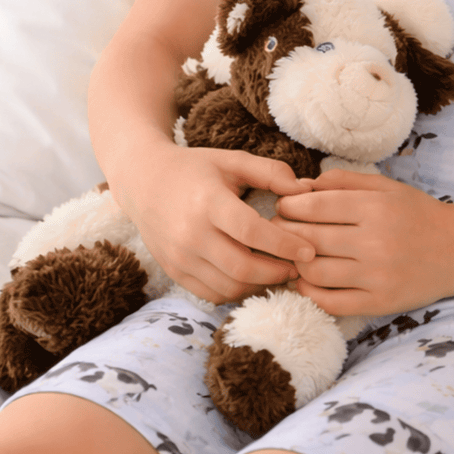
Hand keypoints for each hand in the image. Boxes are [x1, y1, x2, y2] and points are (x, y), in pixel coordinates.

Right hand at [107, 137, 316, 303]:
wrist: (144, 181)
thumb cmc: (195, 169)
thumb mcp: (233, 160)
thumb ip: (271, 172)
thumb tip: (307, 190)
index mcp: (208, 202)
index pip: (252, 232)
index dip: (285, 245)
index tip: (310, 251)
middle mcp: (190, 234)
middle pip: (242, 267)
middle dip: (277, 272)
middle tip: (299, 267)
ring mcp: (179, 257)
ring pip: (228, 287)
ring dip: (260, 285)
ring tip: (280, 273)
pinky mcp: (173, 271)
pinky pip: (212, 294)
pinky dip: (238, 291)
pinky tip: (254, 278)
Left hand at [273, 171, 453, 316]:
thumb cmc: (418, 214)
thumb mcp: (386, 187)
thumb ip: (344, 181)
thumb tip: (301, 186)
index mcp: (376, 208)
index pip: (315, 206)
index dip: (289, 206)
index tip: (282, 206)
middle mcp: (376, 242)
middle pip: (310, 238)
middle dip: (284, 233)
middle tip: (276, 231)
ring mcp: (377, 276)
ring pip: (315, 272)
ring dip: (295, 263)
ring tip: (292, 255)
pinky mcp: (379, 303)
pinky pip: (330, 302)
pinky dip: (309, 292)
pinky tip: (306, 280)